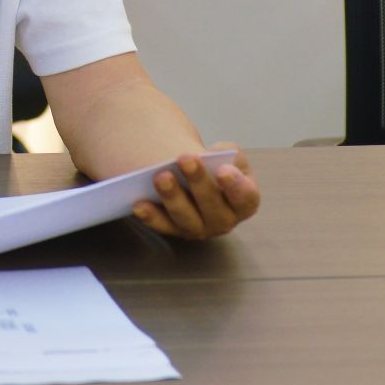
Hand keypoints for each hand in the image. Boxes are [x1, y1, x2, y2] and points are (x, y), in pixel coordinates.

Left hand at [131, 143, 259, 240]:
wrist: (196, 176)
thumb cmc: (216, 164)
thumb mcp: (229, 155)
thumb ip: (227, 154)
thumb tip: (210, 156)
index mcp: (244, 202)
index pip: (245, 198)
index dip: (236, 187)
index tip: (222, 170)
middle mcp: (224, 221)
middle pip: (213, 208)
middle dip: (198, 183)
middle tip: (185, 159)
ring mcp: (199, 229)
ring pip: (186, 219)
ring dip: (173, 198)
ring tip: (161, 177)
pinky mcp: (176, 231)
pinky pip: (163, 226)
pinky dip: (151, 216)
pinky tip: (138, 204)